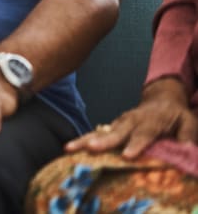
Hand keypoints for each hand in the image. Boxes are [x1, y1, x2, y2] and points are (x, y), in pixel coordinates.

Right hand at [64, 77, 197, 158]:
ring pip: (100, 132)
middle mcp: (132, 121)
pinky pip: (96, 134)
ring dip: (85, 140)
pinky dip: (83, 141)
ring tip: (69, 148)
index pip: (144, 134)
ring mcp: (119, 123)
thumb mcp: (188, 122)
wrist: (161, 99)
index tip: (127, 156)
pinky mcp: (111, 127)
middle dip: (103, 142)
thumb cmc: (175, 115)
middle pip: (116, 133)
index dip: (135, 145)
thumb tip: (186, 149)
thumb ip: (188, 135)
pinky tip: (70, 149)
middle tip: (91, 148)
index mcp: (152, 121)